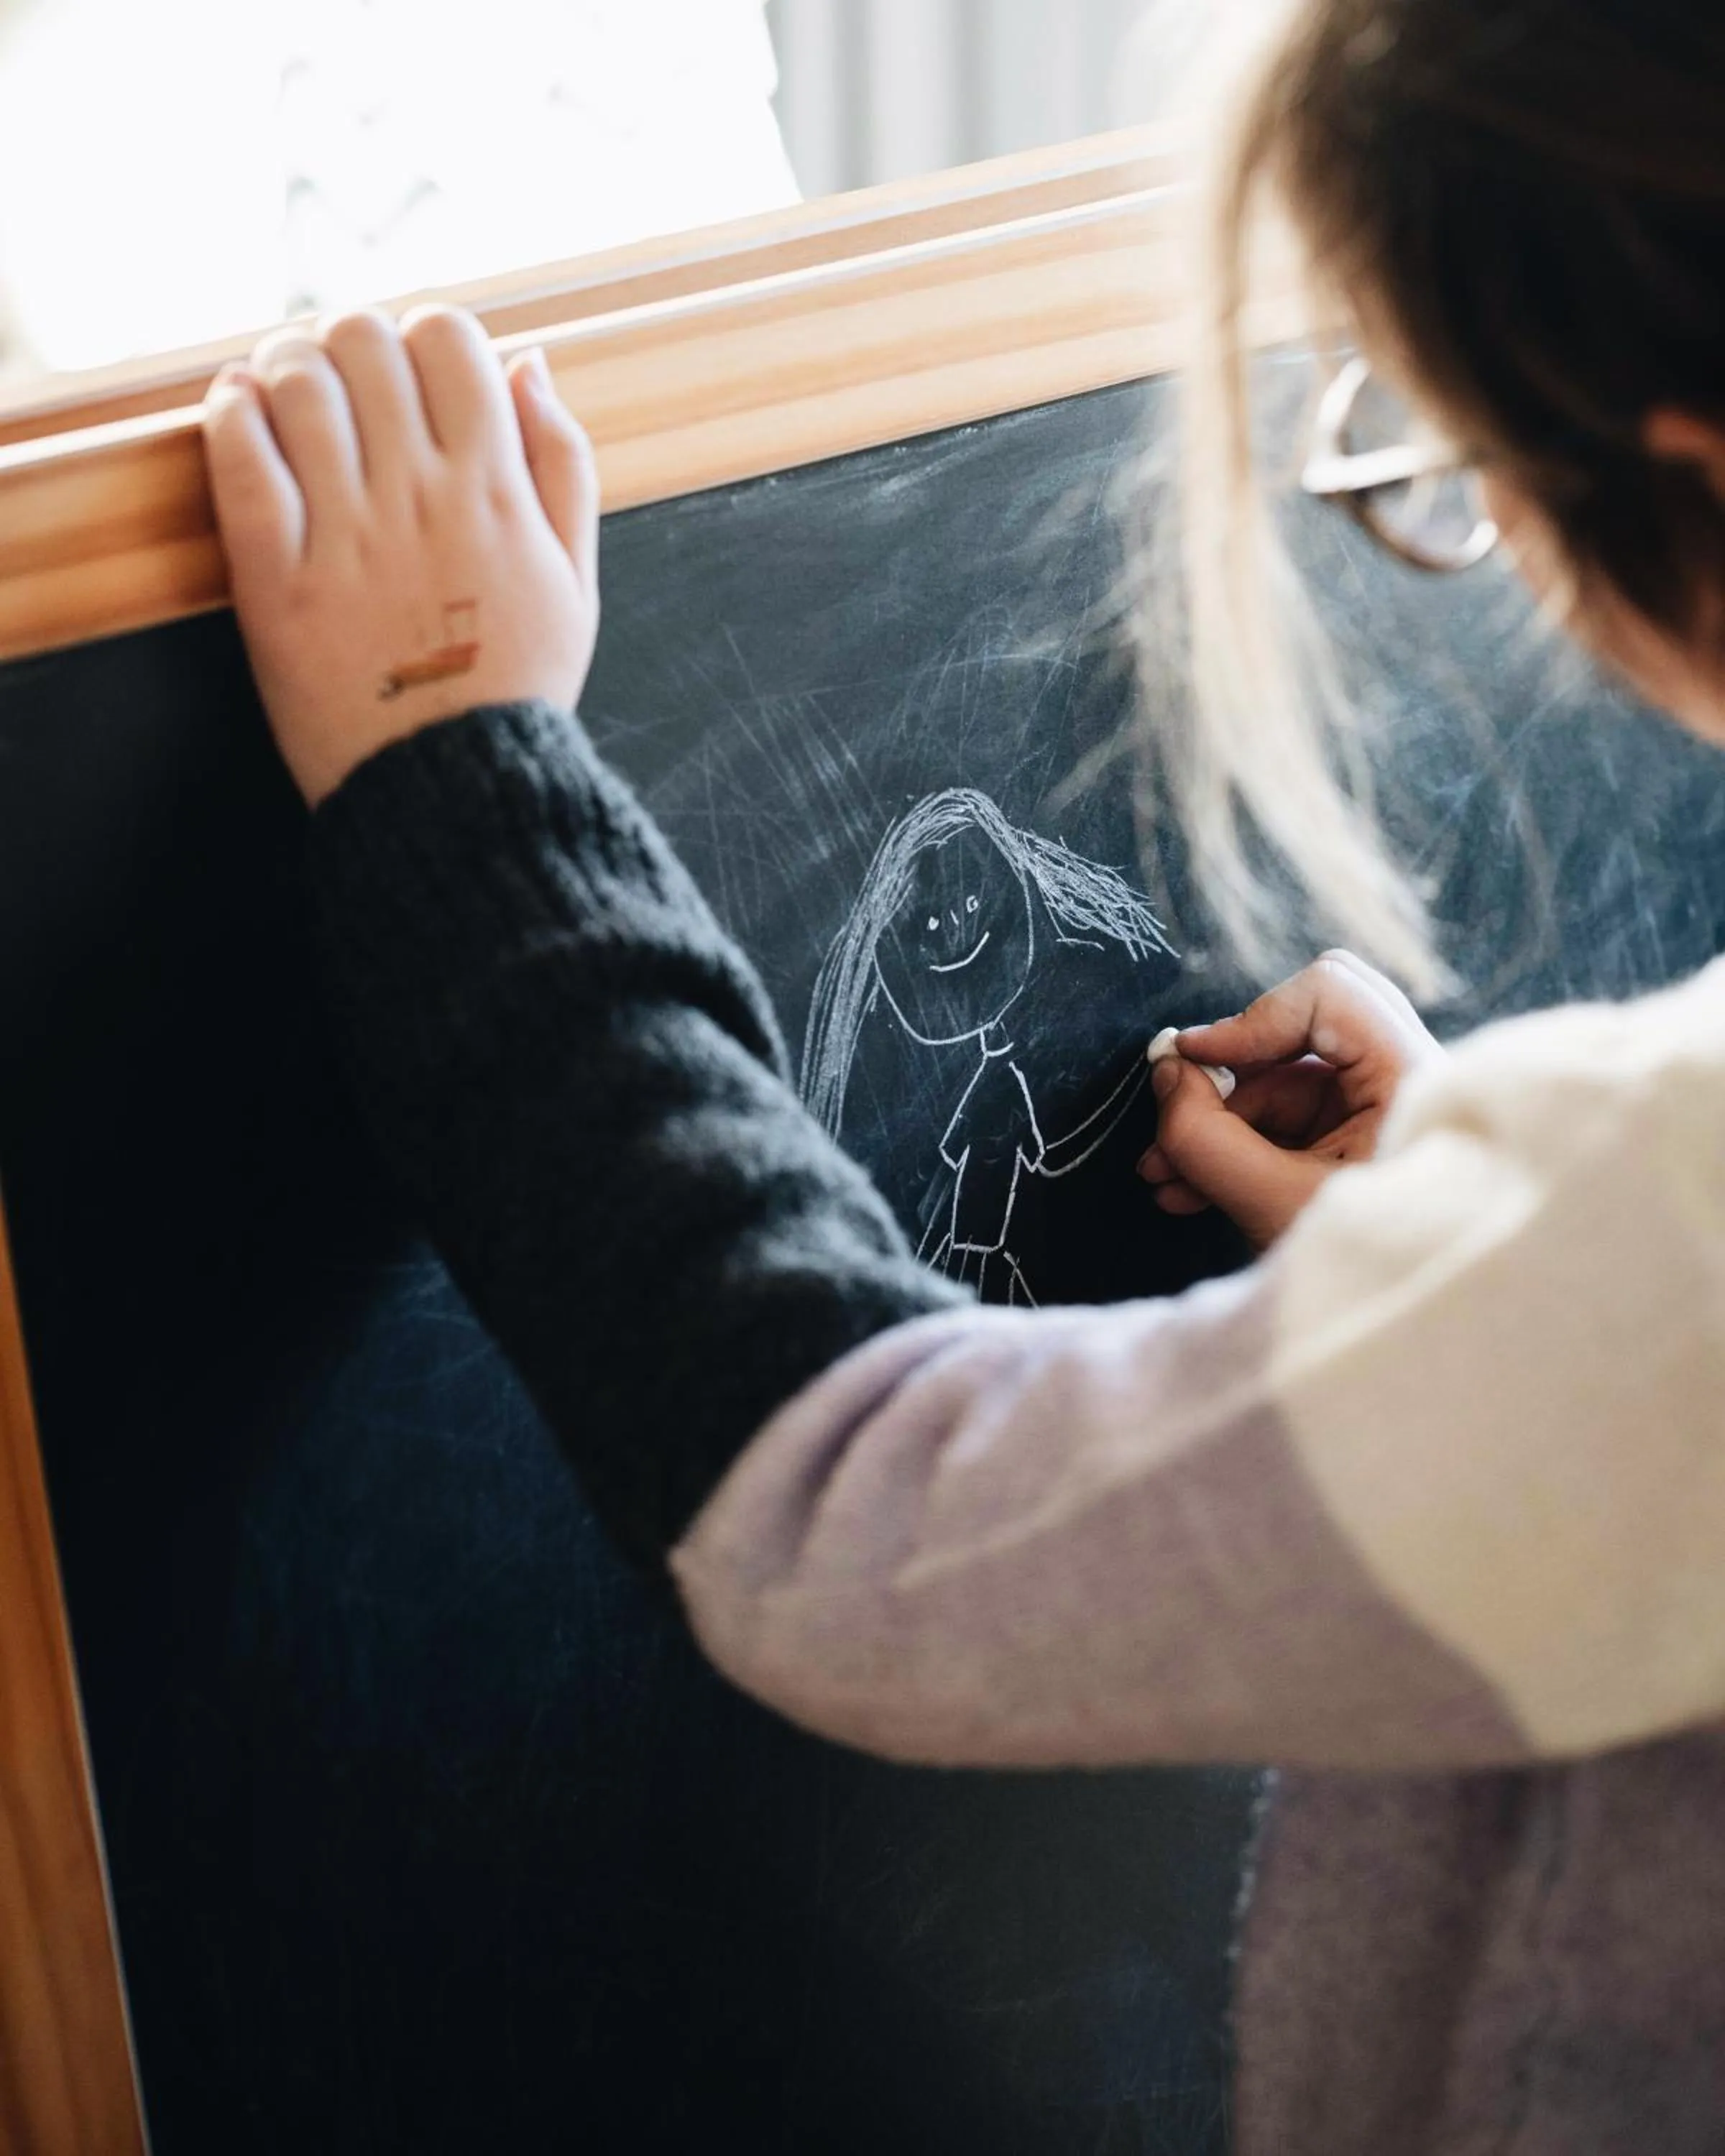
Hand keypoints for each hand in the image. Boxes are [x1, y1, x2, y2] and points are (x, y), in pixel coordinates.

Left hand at [202, 306, 599, 805]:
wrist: (456, 789)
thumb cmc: (517, 685)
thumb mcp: (577, 578)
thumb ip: (563, 463)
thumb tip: (529, 364)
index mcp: (496, 489)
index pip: (449, 337)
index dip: (425, 333)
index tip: (414, 371)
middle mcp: (420, 496)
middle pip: (364, 341)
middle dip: (349, 343)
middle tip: (343, 379)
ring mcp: (345, 535)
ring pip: (296, 383)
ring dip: (285, 368)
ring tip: (286, 392)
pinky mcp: (276, 579)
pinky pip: (240, 458)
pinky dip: (230, 413)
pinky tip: (239, 411)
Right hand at [1138, 950, 1445, 1248]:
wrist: (1413, 1341)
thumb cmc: (1368, 1273)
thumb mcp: (1271, 1204)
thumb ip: (1206, 1136)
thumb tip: (1166, 1074)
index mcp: (1412, 1080)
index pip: (1329, 993)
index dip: (1250, 1020)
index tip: (1192, 1061)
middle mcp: (1403, 1080)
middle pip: (1302, 1025)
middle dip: (1228, 1073)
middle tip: (1177, 1108)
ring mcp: (1378, 1109)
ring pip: (1281, 1080)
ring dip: (1216, 1123)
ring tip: (1163, 1177)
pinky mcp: (1353, 1140)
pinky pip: (1283, 1120)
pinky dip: (1235, 1147)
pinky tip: (1189, 1189)